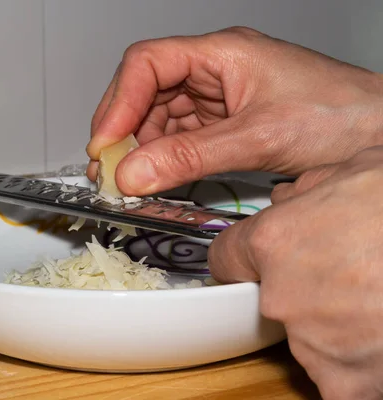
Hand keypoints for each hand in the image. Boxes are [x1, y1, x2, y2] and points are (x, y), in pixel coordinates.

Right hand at [86, 26, 382, 195]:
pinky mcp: (223, 126)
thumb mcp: (258, 137)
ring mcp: (217, 100)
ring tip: (125, 183)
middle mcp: (214, 72)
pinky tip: (152, 180)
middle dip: (121, 131)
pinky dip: (160, 161)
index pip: (148, 64)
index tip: (104, 144)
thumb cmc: (343, 115)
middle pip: (145, 93)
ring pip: (158, 119)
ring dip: (138, 150)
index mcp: (222, 53)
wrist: (380, 135)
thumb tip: (134, 174)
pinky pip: (178, 140)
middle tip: (107, 170)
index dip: (118, 103)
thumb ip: (191, 158)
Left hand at [208, 146, 382, 398]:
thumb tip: (288, 199)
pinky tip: (379, 334)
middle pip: (269, 296)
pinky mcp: (347, 381)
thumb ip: (308, 189)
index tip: (258, 259)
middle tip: (346, 272)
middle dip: (298, 285)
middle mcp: (282, 296)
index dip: (245, 255)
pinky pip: (336, 378)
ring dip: (332, 323)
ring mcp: (313, 344)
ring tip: (375, 299)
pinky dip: (356, 363)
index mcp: (275, 242)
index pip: (227, 257)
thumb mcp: (359, 170)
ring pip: (305, 335)